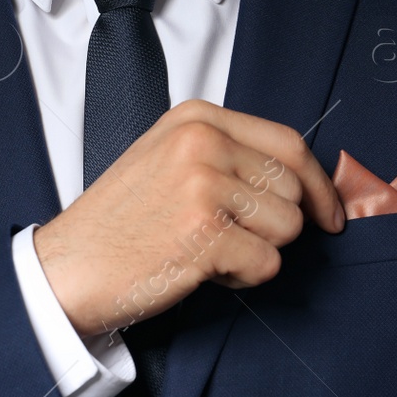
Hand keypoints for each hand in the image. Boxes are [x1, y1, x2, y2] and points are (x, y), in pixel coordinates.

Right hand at [33, 99, 344, 337]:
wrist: (67, 267)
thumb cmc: (120, 222)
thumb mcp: (170, 159)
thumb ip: (230, 155)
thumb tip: (305, 182)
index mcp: (197, 118)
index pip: (289, 144)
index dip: (318, 185)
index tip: (329, 214)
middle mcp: (201, 142)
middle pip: (293, 189)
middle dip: (276, 226)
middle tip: (230, 240)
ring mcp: (202, 185)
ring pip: (287, 227)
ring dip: (257, 252)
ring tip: (210, 251)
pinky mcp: (203, 233)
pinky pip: (266, 263)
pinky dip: (242, 278)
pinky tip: (201, 269)